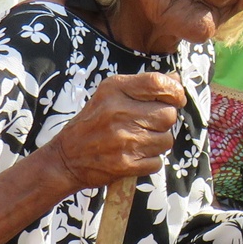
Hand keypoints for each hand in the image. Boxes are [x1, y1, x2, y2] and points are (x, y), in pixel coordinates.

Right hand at [45, 72, 186, 189]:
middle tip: (148, 124)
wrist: (66, 157)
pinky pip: (158, 162)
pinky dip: (150, 161)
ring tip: (138, 140)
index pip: (158, 83)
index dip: (175, 91)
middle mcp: (119, 112)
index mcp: (114, 90)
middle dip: (163, 121)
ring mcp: (124, 140)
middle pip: (168, 114)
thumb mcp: (110, 95)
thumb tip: (176, 80)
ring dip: (158, 142)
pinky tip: (134, 155)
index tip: (176, 98)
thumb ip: (143, 86)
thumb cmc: (92, 123)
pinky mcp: (126, 164)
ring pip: (166, 140)